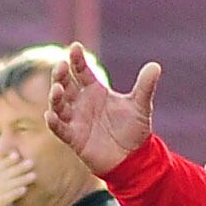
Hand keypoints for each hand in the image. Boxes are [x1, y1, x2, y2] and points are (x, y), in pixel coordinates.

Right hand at [0, 154, 35, 205]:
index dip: (5, 163)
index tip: (16, 156)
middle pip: (1, 176)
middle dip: (16, 167)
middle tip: (30, 161)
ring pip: (5, 186)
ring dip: (20, 178)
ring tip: (33, 174)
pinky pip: (4, 199)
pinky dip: (15, 193)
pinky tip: (25, 190)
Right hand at [46, 41, 159, 174]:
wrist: (133, 158)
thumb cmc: (134, 130)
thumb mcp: (140, 106)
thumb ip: (145, 86)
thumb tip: (156, 66)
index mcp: (95, 90)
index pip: (82, 71)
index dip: (77, 59)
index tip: (75, 47)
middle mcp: (82, 102)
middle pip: (65, 84)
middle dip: (61, 75)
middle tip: (61, 65)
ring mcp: (76, 119)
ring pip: (59, 105)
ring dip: (55, 97)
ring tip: (56, 89)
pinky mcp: (74, 138)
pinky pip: (60, 128)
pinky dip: (53, 122)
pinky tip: (50, 115)